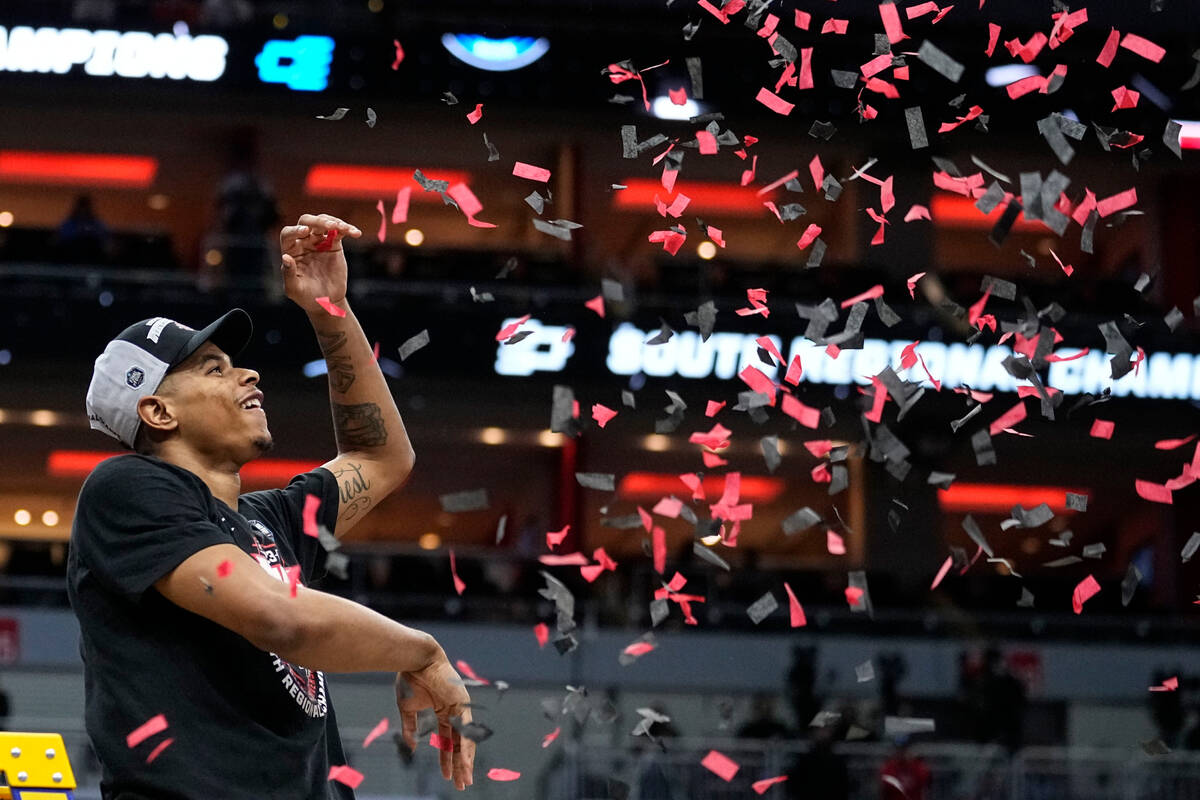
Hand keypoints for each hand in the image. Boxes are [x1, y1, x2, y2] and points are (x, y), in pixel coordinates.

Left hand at [279, 213, 361, 313]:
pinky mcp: (334, 244)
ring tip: (344, 228)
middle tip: (329, 226)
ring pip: (323, 222)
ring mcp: (319, 242)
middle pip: (306, 222)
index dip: (295, 230)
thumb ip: (289, 274)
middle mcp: (303, 242)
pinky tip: (355, 233)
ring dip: (334, 222)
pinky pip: (340, 232)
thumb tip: (286, 257)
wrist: (326, 301)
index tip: (305, 232)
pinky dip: (348, 229)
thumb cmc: (306, 297)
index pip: (288, 233)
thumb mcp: (294, 289)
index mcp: (291, 250)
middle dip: (317, 221)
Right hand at [396, 655, 474, 789]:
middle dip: (459, 765)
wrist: (414, 659)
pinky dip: (465, 746)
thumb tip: (411, 747)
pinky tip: (466, 762)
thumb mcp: (407, 708)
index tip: (446, 775)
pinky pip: (465, 729)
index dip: (447, 759)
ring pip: (465, 740)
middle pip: (459, 744)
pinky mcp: (461, 703)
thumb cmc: (410, 677)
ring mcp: (460, 707)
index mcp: (443, 712)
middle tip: (461, 784)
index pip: (447, 741)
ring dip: (465, 761)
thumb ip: (410, 727)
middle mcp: (454, 711)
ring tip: (465, 779)